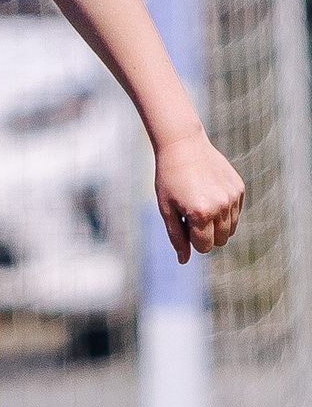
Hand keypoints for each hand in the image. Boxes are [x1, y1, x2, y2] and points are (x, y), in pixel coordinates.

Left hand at [155, 129, 244, 263]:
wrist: (183, 146)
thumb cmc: (169, 179)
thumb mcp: (166, 209)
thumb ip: (176, 236)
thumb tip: (184, 261)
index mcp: (201, 214)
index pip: (204, 246)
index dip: (192, 240)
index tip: (183, 225)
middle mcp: (221, 207)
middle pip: (221, 240)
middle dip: (206, 235)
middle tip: (190, 215)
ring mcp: (233, 198)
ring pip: (231, 228)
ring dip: (216, 224)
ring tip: (199, 204)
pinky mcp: (239, 189)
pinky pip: (235, 212)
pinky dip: (224, 210)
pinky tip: (209, 194)